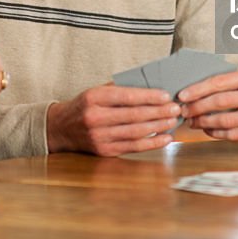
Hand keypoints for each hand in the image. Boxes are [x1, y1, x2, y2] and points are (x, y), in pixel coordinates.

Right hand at [46, 84, 180, 156]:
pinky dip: (152, 143)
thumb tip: (151, 87)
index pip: (126, 96)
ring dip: (158, 127)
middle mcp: (95, 118)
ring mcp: (99, 137)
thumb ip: (119, 89)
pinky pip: (133, 147)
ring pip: (135, 132)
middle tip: (176, 108)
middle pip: (134, 115)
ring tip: (173, 121)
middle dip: (158, 112)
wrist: (61, 128)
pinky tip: (165, 138)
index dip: (148, 96)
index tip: (166, 95)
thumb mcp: (96, 91)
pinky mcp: (104, 151)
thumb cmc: (85, 106)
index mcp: (94, 98)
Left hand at [178, 67, 237, 143]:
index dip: (198, 89)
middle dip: (197, 107)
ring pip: (225, 120)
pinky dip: (216, 133)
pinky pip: (233, 135)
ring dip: (203, 122)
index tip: (182, 95)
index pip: (220, 81)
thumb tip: (194, 90)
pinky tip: (208, 129)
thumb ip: (229, 81)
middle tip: (183, 110)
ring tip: (192, 121)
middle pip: (220, 102)